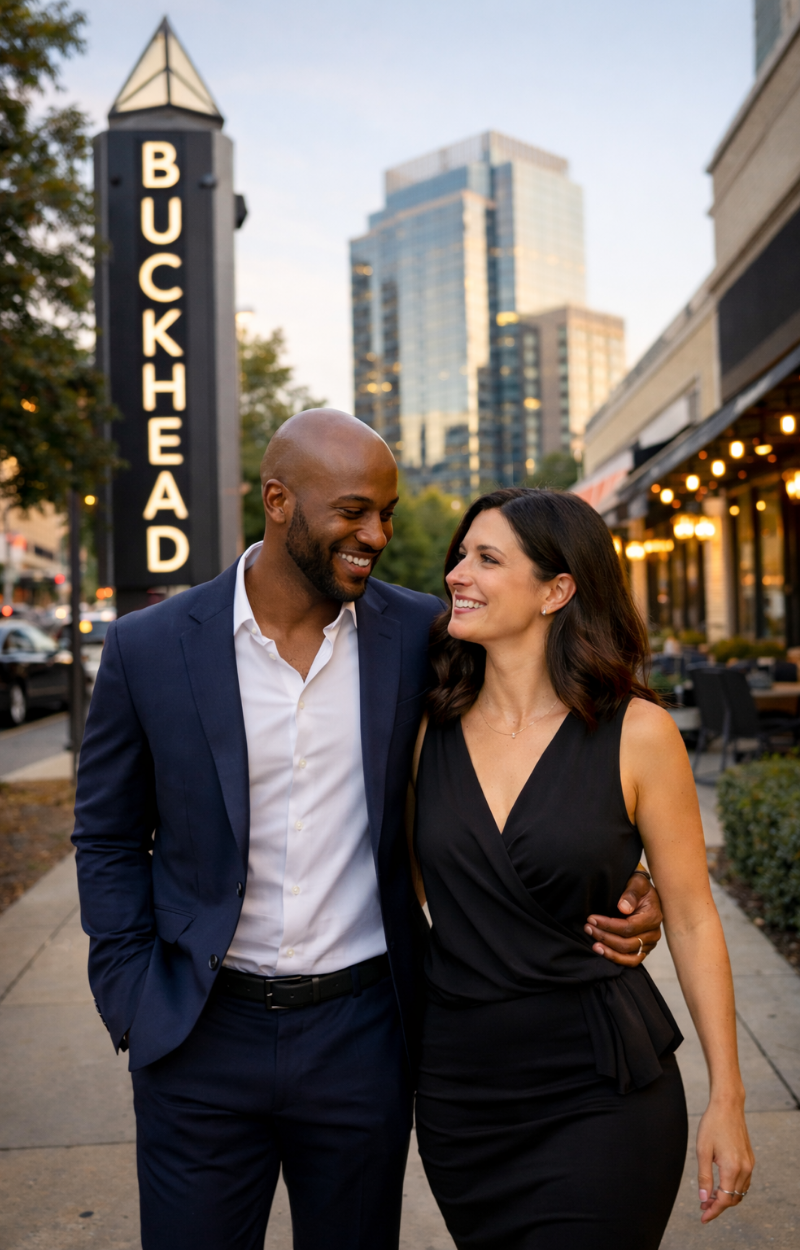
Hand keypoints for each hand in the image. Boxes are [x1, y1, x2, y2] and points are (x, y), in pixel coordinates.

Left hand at [584, 870, 662, 965]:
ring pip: (629, 956)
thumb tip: (623, 908)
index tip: (592, 919)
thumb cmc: (638, 886)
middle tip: (588, 928)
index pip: (628, 927)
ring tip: (593, 945)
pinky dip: (616, 959)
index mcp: (653, 917)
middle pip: (627, 944)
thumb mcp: (637, 883)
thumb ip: (631, 894)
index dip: (608, 925)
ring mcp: (649, 944)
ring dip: (609, 952)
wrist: (643, 892)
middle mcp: (653, 933)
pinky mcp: (643, 950)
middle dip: (605, 937)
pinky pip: (631, 961)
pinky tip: (602, 953)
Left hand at [697, 1098, 753, 1222]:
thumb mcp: (702, 1151)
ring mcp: (749, 1164)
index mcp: (732, 1168)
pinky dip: (733, 1189)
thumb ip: (704, 1177)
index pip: (724, 1200)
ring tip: (709, 1199)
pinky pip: (744, 1182)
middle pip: (733, 1199)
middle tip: (702, 1208)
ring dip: (726, 1199)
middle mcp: (744, 1169)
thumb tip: (704, 1199)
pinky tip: (721, 1186)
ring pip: (740, 1192)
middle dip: (718, 1207)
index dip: (713, 1211)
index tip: (702, 1217)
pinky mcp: (750, 1159)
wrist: (728, 1106)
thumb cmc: (712, 1125)